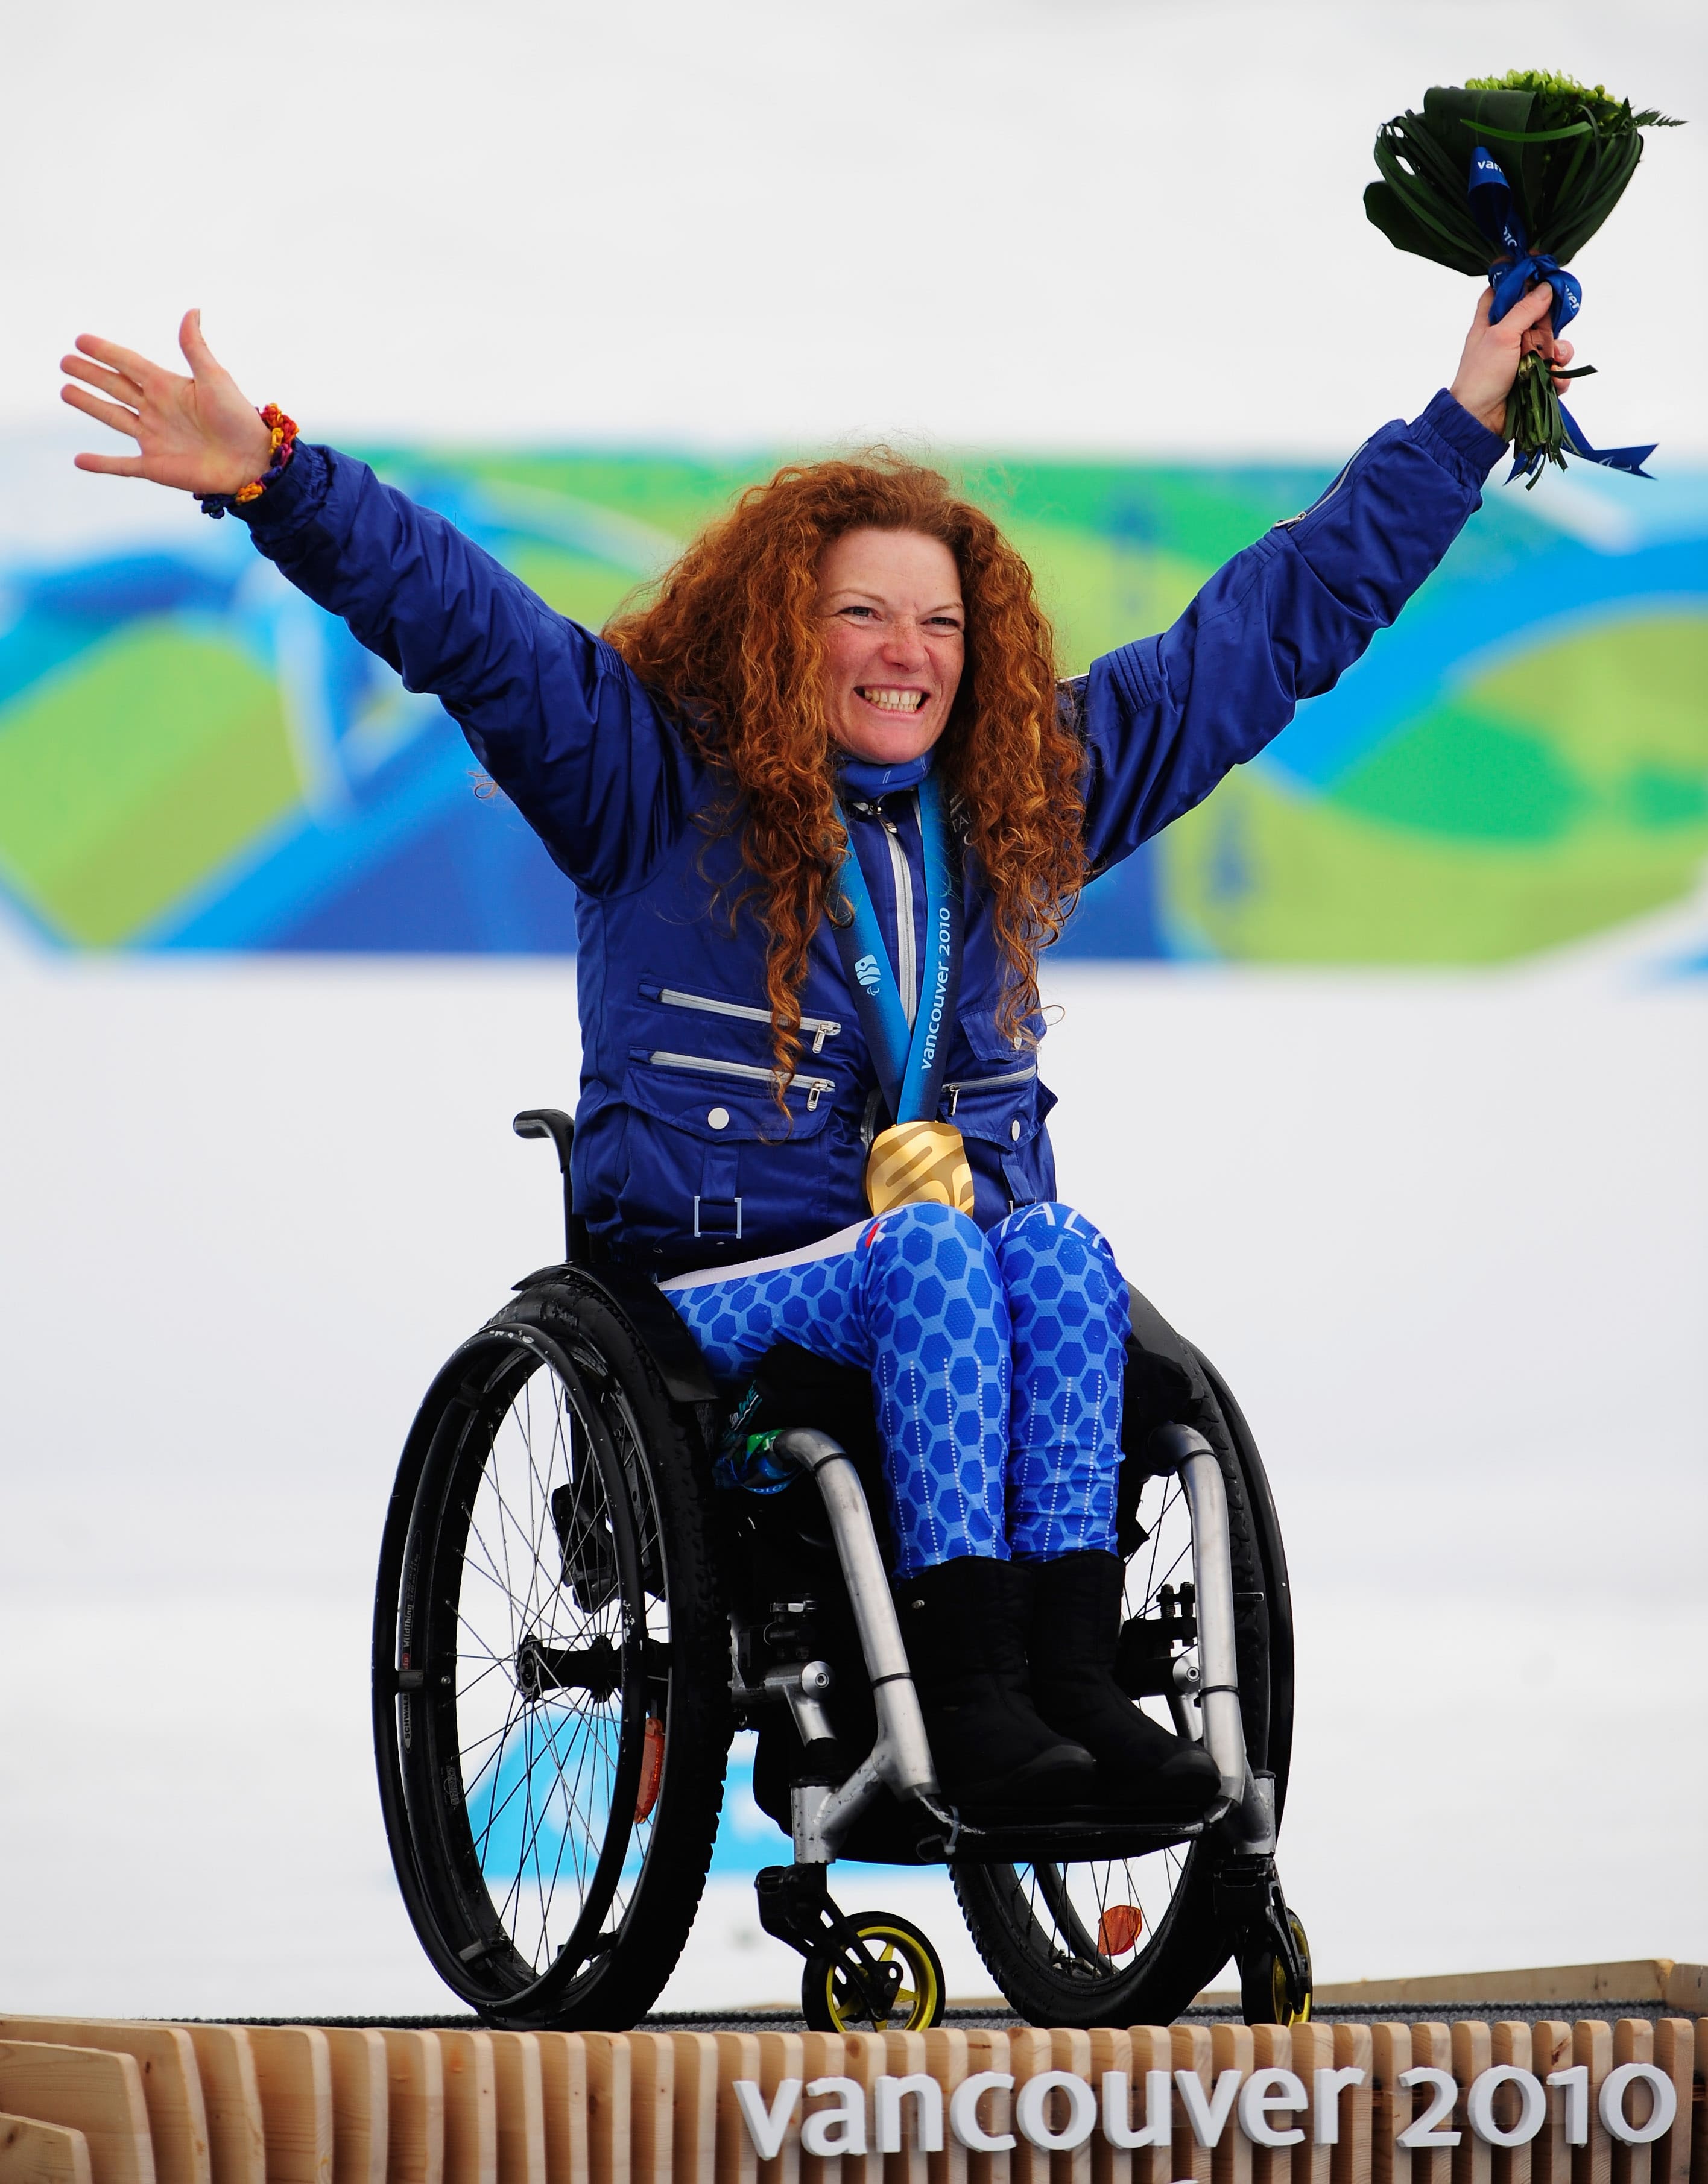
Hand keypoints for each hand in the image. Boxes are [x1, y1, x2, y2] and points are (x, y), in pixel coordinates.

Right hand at [60, 310, 273, 493]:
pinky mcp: (155, 467)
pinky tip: (79, 460)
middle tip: (65, 361)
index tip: (81, 340)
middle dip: (90, 374)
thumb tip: (192, 310)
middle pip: (115, 387)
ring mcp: (154, 438)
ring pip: (113, 417)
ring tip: (65, 391)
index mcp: (168, 387)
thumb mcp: (214, 378)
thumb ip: (195, 347)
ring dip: (89, 404)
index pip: (129, 364)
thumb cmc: (238, 418)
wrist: (253, 462)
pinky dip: (101, 463)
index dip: (105, 352)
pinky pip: (122, 466)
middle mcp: (157, 410)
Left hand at [1448, 284, 1575, 437]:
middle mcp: (1509, 335)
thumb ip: (1524, 310)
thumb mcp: (1501, 335)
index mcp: (1493, 320)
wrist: (1480, 420)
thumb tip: (1545, 287)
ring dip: (1560, 351)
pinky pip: (1557, 371)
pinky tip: (1553, 382)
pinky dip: (1558, 376)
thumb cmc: (1481, 376)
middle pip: (1540, 314)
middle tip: (1554, 325)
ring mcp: (1523, 357)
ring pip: (1554, 343)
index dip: (1522, 278)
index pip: (1506, 290)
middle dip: (1553, 320)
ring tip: (1554, 361)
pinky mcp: (1535, 379)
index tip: (1541, 270)